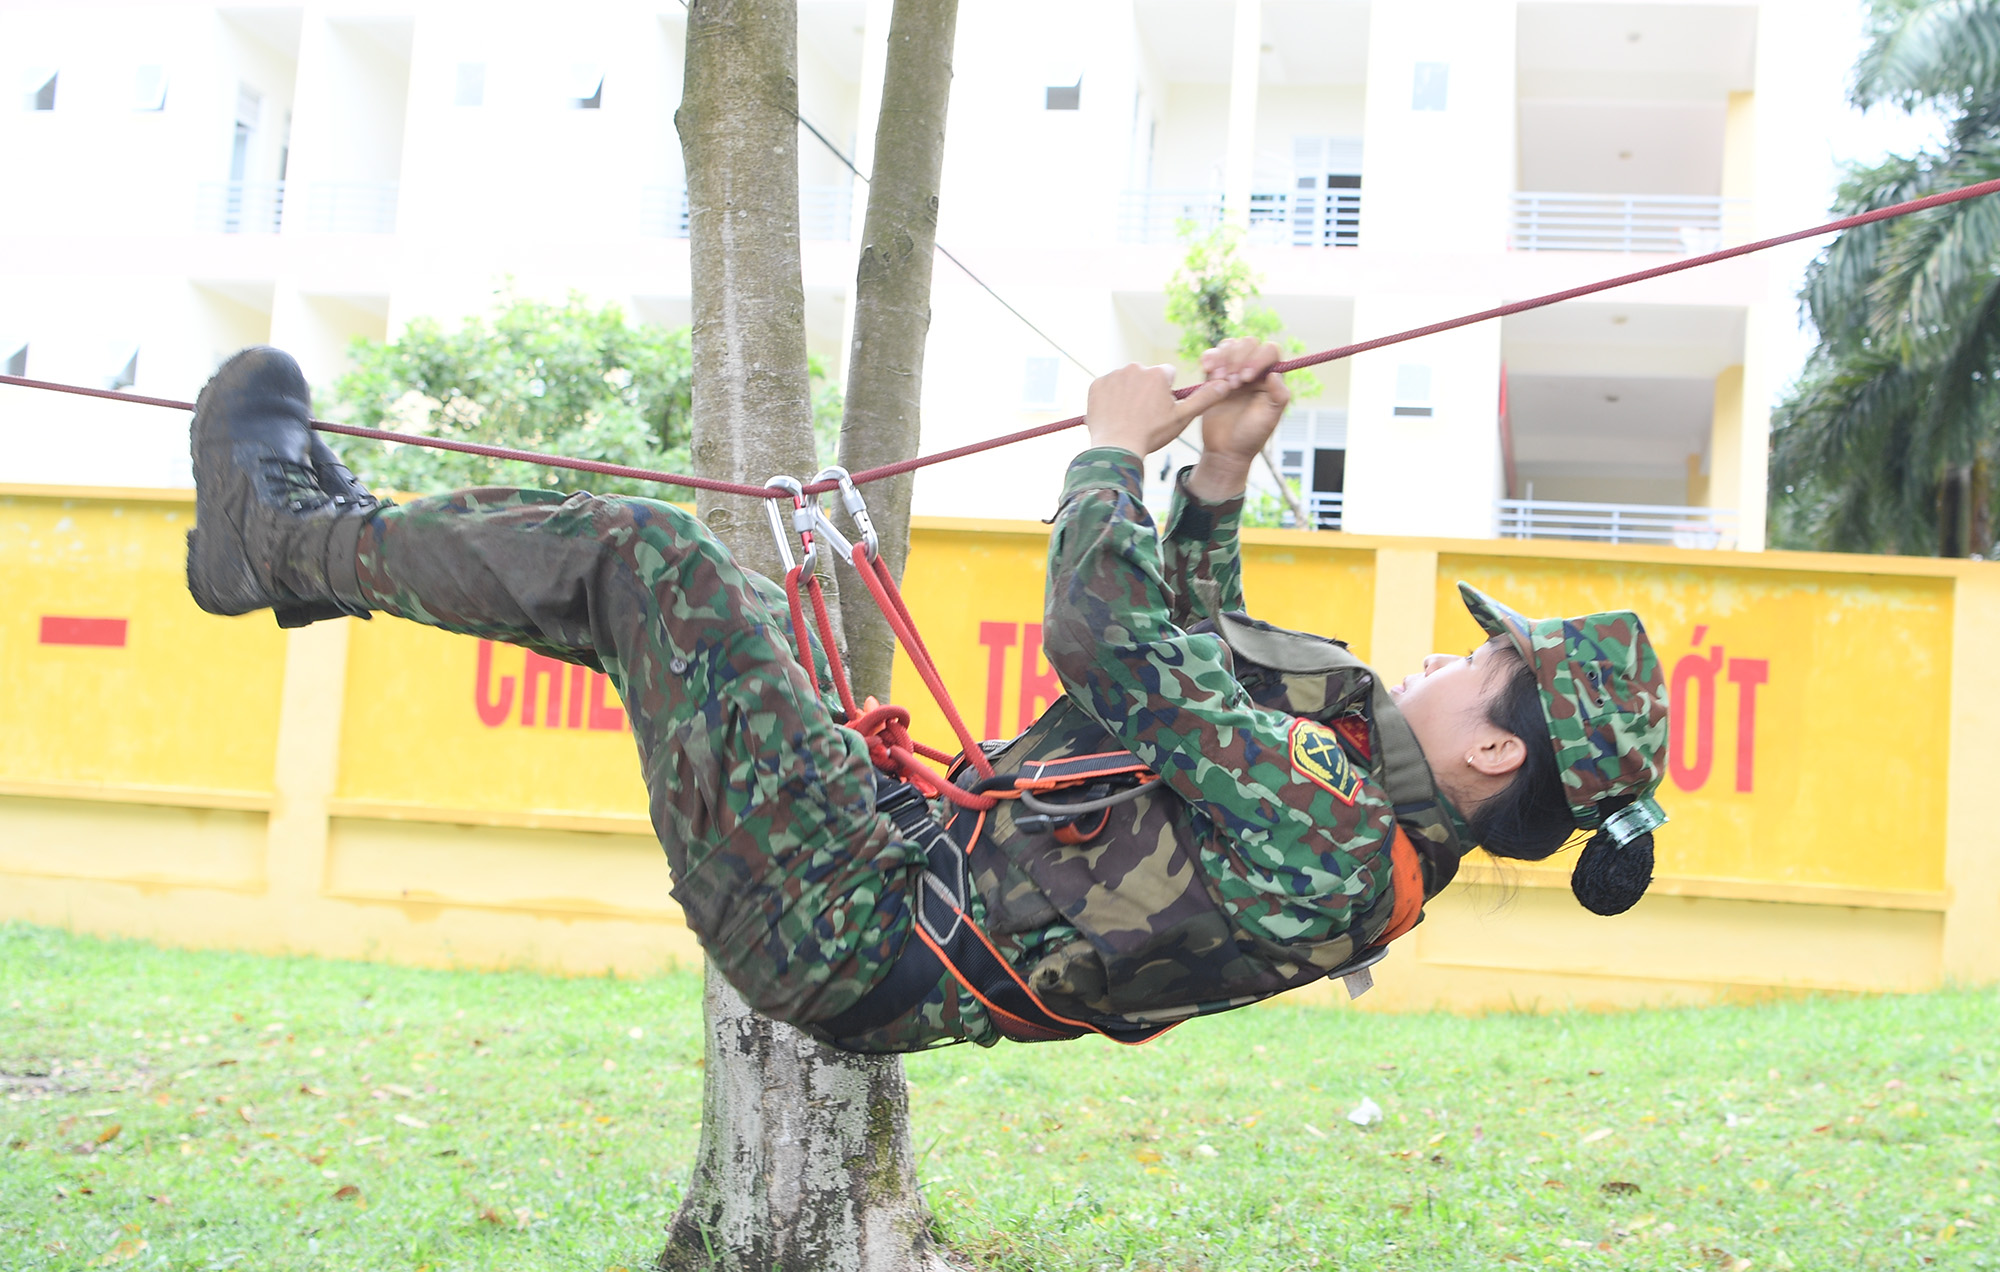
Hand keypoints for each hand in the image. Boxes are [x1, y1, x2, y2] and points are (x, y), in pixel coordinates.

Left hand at [1083, 364, 1231, 458]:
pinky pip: (1106, 388)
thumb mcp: (1182, 418)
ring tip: (1128, 417)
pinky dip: (1109, 399)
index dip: (1165, 393)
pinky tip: (1113, 415)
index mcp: (1158, 374)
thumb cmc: (1152, 434)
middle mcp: (1135, 368)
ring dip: (1127, 394)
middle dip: (1145, 391)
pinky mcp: (1096, 385)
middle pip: (1145, 377)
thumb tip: (1226, 384)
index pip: (1167, 376)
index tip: (1160, 410)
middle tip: (1143, 416)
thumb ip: (1204, 399)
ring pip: (1125, 382)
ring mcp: (1113, 375)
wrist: (1117, 447)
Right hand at [1187, 339, 1289, 500]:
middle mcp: (1253, 370)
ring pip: (1230, 346)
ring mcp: (1233, 371)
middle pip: (1249, 344)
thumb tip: (1274, 374)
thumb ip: (1279, 396)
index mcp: (1270, 377)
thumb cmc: (1251, 436)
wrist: (1225, 450)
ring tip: (1220, 381)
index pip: (1269, 352)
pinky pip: (1212, 356)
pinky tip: (1207, 369)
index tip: (1248, 378)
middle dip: (1239, 359)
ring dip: (1224, 359)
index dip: (1258, 358)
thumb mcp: (1270, 418)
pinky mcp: (1213, 376)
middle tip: (1234, 383)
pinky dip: (1209, 357)